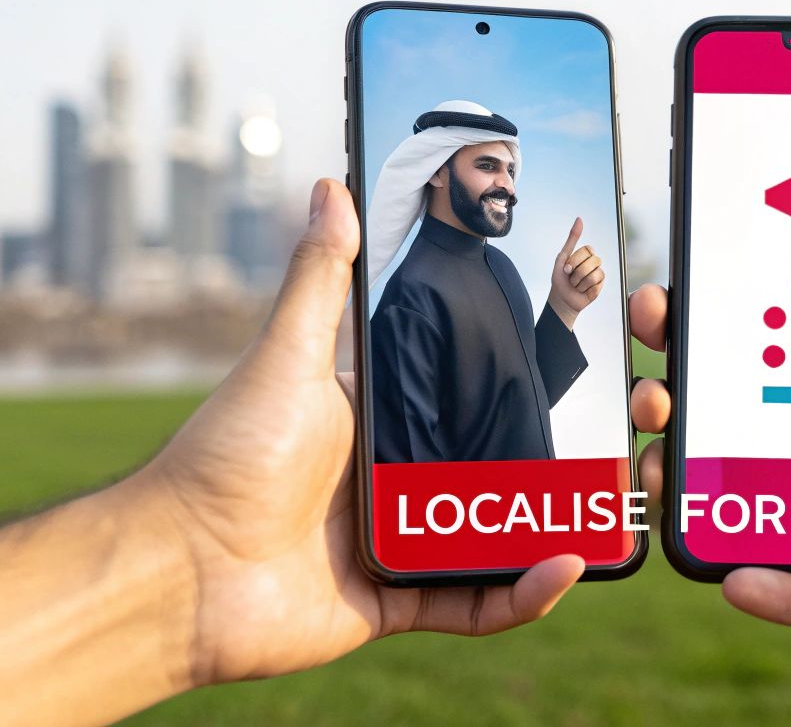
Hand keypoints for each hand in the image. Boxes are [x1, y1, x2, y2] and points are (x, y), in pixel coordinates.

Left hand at [132, 179, 583, 685]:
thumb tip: (331, 186)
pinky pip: (473, 603)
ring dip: (547, 526)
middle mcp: (385, 480)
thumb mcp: (287, 357)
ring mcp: (393, 543)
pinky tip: (561, 567)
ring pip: (491, 535)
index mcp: (369, 420)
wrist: (180, 571)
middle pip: (484, 469)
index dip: (505, 386)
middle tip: (610, 439)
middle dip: (546, 461)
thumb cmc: (224, 457)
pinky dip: (520, 594)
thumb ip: (321, 279)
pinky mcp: (394, 602)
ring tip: (602, 506)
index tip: (561, 366)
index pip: (452, 396)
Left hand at [547, 216, 604, 328]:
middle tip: (571, 277)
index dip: (575, 260)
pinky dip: (585, 288)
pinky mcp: (601, 284)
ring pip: (594, 273)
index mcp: (585, 253)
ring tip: (576, 285)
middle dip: (577, 272)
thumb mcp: (563, 257)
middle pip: (592, 260)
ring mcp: (598, 272)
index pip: (587, 250)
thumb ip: (572, 238)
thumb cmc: (561, 278)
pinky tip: (583, 290)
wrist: (562, 299)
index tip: (566, 268)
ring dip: (580, 282)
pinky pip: (596, 283)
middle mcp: (593, 261)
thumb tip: (580, 219)